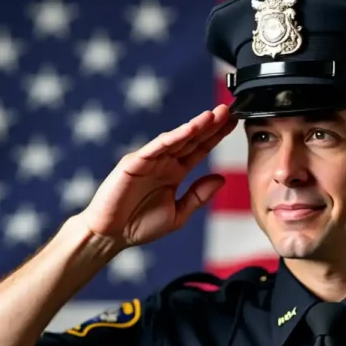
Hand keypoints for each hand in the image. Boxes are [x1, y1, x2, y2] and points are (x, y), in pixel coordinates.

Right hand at [78, 104, 236, 248]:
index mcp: (175, 172)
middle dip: (210, 124)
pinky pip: (156, 148)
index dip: (216, 135)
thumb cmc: (140, 225)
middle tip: (228, 110)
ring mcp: (149, 160)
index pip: (200, 149)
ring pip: (176, 139)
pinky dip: (172, 137)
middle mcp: (164, 162)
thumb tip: (221, 179)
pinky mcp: (134, 163)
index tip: (234, 122)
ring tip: (212, 116)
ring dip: (194, 126)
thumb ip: (198, 196)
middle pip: (191, 139)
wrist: (111, 236)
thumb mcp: (178, 214)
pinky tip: (188, 129)